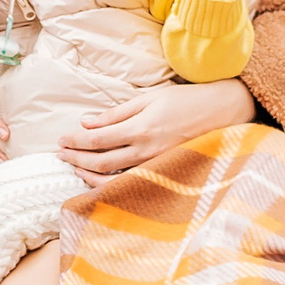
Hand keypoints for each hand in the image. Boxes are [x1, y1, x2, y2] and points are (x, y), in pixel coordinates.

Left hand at [61, 80, 256, 180]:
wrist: (224, 113)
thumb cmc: (187, 101)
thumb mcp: (150, 99)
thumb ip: (117, 113)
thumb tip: (87, 121)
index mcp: (142, 128)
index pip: (98, 139)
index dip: (76, 141)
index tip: (61, 139)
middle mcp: (147, 150)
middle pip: (101, 161)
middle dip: (76, 158)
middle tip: (60, 153)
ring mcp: (157, 165)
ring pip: (114, 179)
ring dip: (89, 174)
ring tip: (74, 168)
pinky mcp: (164, 173)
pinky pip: (131, 184)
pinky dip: (111, 185)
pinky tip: (98, 180)